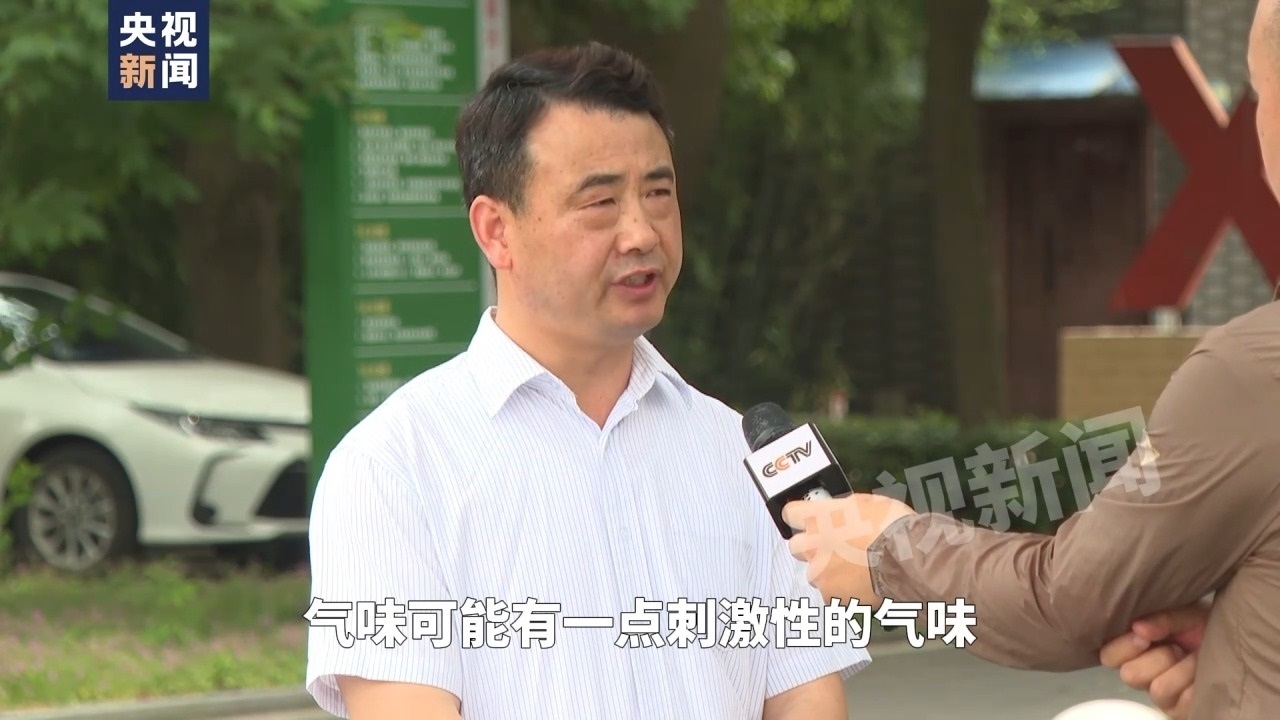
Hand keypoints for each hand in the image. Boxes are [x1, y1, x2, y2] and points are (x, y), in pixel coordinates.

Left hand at [781, 494, 914, 606]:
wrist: (906, 557)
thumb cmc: (890, 523)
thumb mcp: (864, 503)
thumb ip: (842, 510)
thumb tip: (839, 514)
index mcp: (817, 517)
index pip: (790, 513)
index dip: (801, 518)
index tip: (812, 521)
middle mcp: (811, 545)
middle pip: (796, 546)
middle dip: (812, 548)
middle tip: (834, 549)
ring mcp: (820, 573)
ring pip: (815, 574)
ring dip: (828, 572)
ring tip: (854, 572)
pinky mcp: (833, 597)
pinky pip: (832, 595)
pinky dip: (843, 593)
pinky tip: (862, 587)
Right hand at [1099, 599, 1210, 719]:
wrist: (1234, 644)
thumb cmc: (1202, 626)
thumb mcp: (1184, 613)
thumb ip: (1160, 618)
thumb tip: (1138, 628)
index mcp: (1133, 648)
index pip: (1108, 656)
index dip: (1123, 646)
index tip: (1144, 634)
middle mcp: (1141, 672)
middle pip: (1129, 675)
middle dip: (1158, 658)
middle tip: (1176, 647)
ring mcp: (1159, 694)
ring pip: (1157, 689)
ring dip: (1181, 670)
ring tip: (1194, 658)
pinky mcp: (1178, 710)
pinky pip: (1181, 701)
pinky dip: (1194, 683)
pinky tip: (1202, 674)